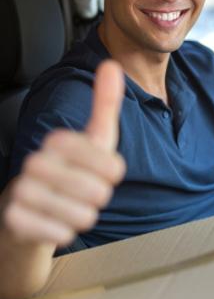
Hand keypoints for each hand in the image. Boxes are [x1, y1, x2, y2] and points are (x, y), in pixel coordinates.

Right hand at [1, 61, 125, 246]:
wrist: (29, 207)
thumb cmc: (71, 169)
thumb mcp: (94, 138)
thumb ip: (105, 104)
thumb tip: (111, 64)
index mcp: (59, 141)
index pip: (112, 166)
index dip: (113, 175)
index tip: (102, 171)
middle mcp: (37, 162)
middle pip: (99, 193)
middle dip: (99, 198)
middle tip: (84, 191)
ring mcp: (23, 190)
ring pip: (83, 216)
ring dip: (83, 216)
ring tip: (70, 205)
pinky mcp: (15, 220)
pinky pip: (62, 234)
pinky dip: (65, 232)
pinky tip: (55, 221)